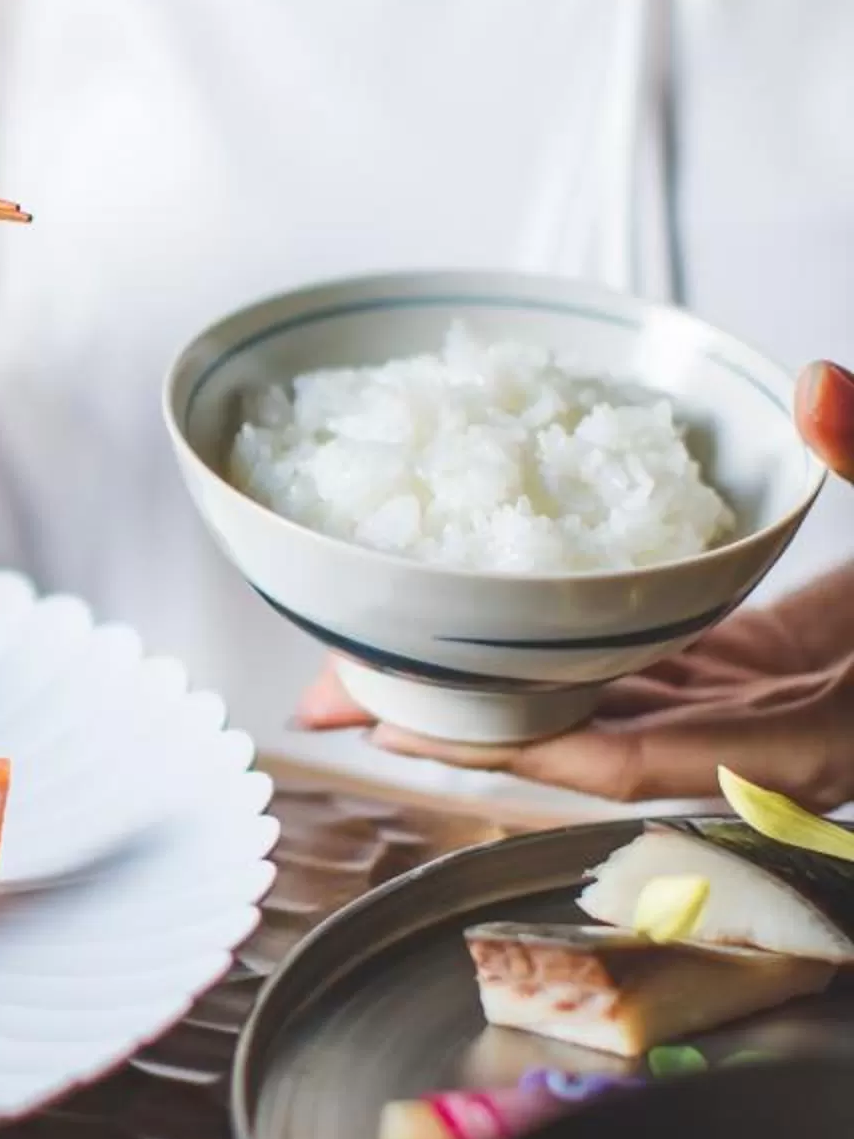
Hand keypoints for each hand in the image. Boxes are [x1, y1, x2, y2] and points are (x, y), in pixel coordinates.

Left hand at [296, 359, 853, 803]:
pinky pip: (654, 667)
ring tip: (373, 656)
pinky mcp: (776, 666)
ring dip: (495, 690)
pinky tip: (488, 619)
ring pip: (608, 708)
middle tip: (334, 694)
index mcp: (820, 736)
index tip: (425, 728)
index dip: (531, 748)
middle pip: (590, 746)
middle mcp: (780, 741)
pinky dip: (570, 650)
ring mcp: (772, 708)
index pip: (645, 755)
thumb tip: (820, 383)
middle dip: (463, 729)